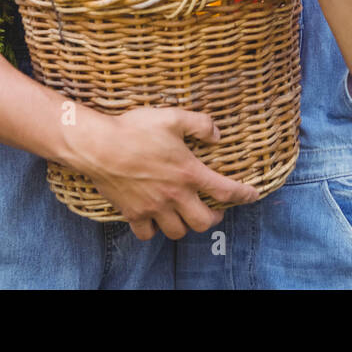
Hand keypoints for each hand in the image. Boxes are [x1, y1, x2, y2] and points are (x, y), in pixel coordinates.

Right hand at [68, 105, 259, 240]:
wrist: (99, 146)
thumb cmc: (135, 129)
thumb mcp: (173, 117)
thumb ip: (200, 124)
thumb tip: (218, 135)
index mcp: (188, 173)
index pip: (225, 190)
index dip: (244, 195)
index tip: (252, 196)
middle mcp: (174, 195)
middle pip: (203, 221)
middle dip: (213, 218)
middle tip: (214, 210)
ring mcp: (153, 207)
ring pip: (177, 232)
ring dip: (185, 225)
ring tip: (185, 215)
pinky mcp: (132, 213)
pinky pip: (147, 234)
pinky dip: (154, 230)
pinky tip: (155, 220)